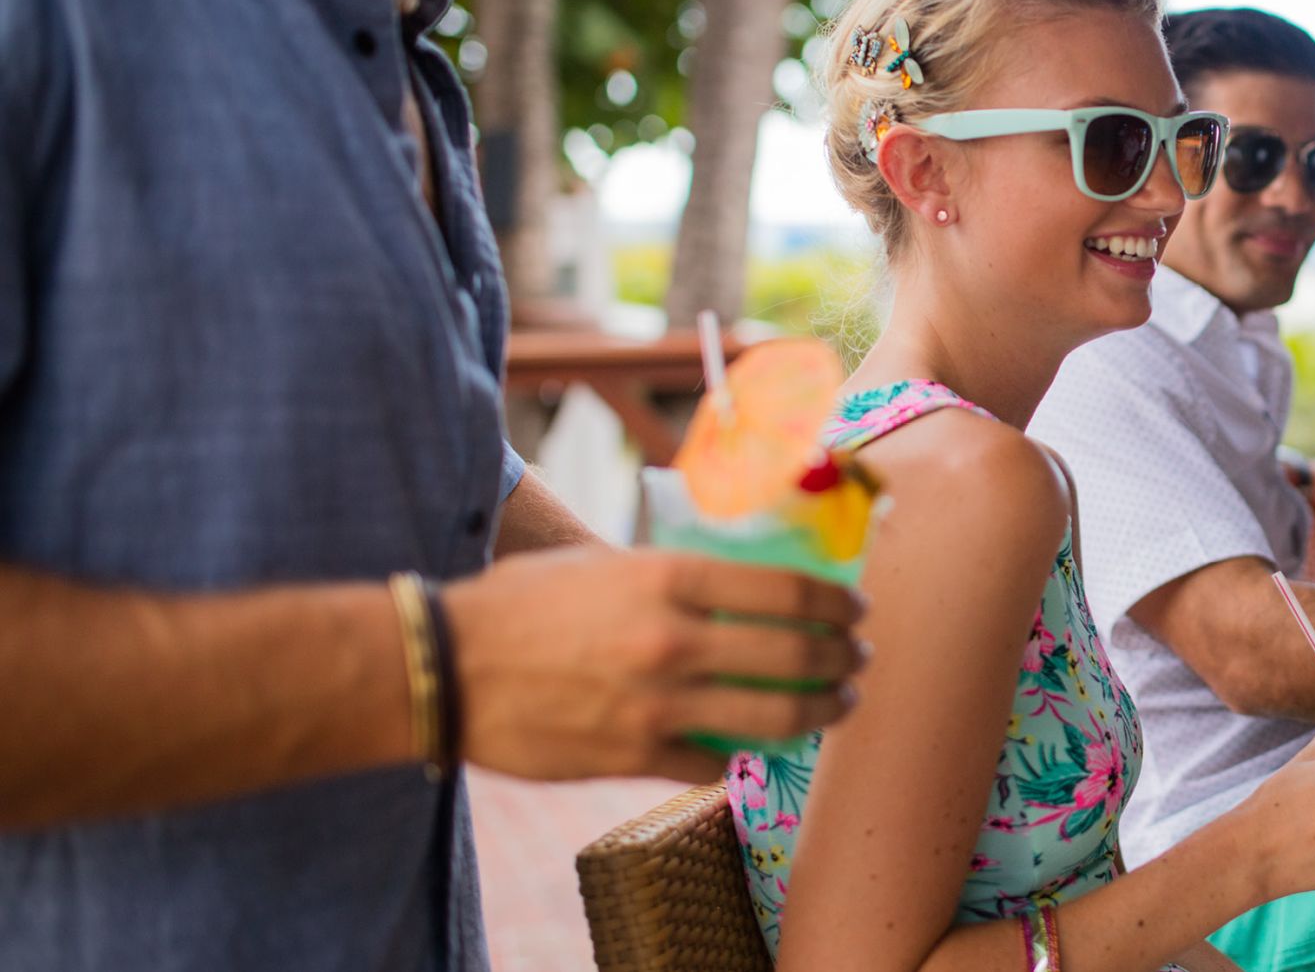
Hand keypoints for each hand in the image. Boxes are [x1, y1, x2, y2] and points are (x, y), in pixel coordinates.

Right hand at [445, 548, 866, 782]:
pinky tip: (746, 747)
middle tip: (859, 662)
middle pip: (795, 654)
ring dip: (819, 712)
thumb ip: (667, 575)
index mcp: (669, 578)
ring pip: (772, 716)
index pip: (785, 589)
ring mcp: (657, 702)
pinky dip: (736, 755)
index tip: (855, 611)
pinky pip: (712, 762)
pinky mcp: (633, 754)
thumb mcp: (600, 564)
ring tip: (838, 706)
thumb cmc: (519, 605)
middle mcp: (673, 639)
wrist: (443, 667)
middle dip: (844, 661)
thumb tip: (729, 581)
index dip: (835, 604)